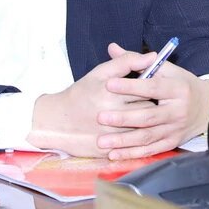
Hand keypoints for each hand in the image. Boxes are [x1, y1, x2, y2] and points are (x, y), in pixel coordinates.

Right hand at [27, 45, 154, 156]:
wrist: (56, 122)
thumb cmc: (81, 94)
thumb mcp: (100, 73)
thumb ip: (127, 61)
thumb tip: (153, 56)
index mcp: (111, 93)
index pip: (146, 89)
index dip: (150, 88)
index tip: (148, 87)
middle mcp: (111, 115)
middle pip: (147, 111)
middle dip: (150, 106)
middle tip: (146, 103)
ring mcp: (110, 136)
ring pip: (143, 130)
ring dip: (145, 124)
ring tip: (141, 117)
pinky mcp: (108, 152)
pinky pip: (132, 148)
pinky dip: (136, 140)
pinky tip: (132, 132)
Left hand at [96, 43, 208, 159]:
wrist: (207, 106)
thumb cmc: (182, 85)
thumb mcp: (166, 69)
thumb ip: (138, 61)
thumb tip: (113, 48)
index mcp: (178, 89)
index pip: (153, 87)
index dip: (131, 86)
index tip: (109, 84)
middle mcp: (178, 110)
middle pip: (148, 116)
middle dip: (123, 117)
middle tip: (100, 116)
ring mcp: (175, 129)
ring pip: (147, 136)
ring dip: (123, 140)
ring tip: (102, 140)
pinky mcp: (172, 143)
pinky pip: (150, 150)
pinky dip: (132, 153)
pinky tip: (114, 154)